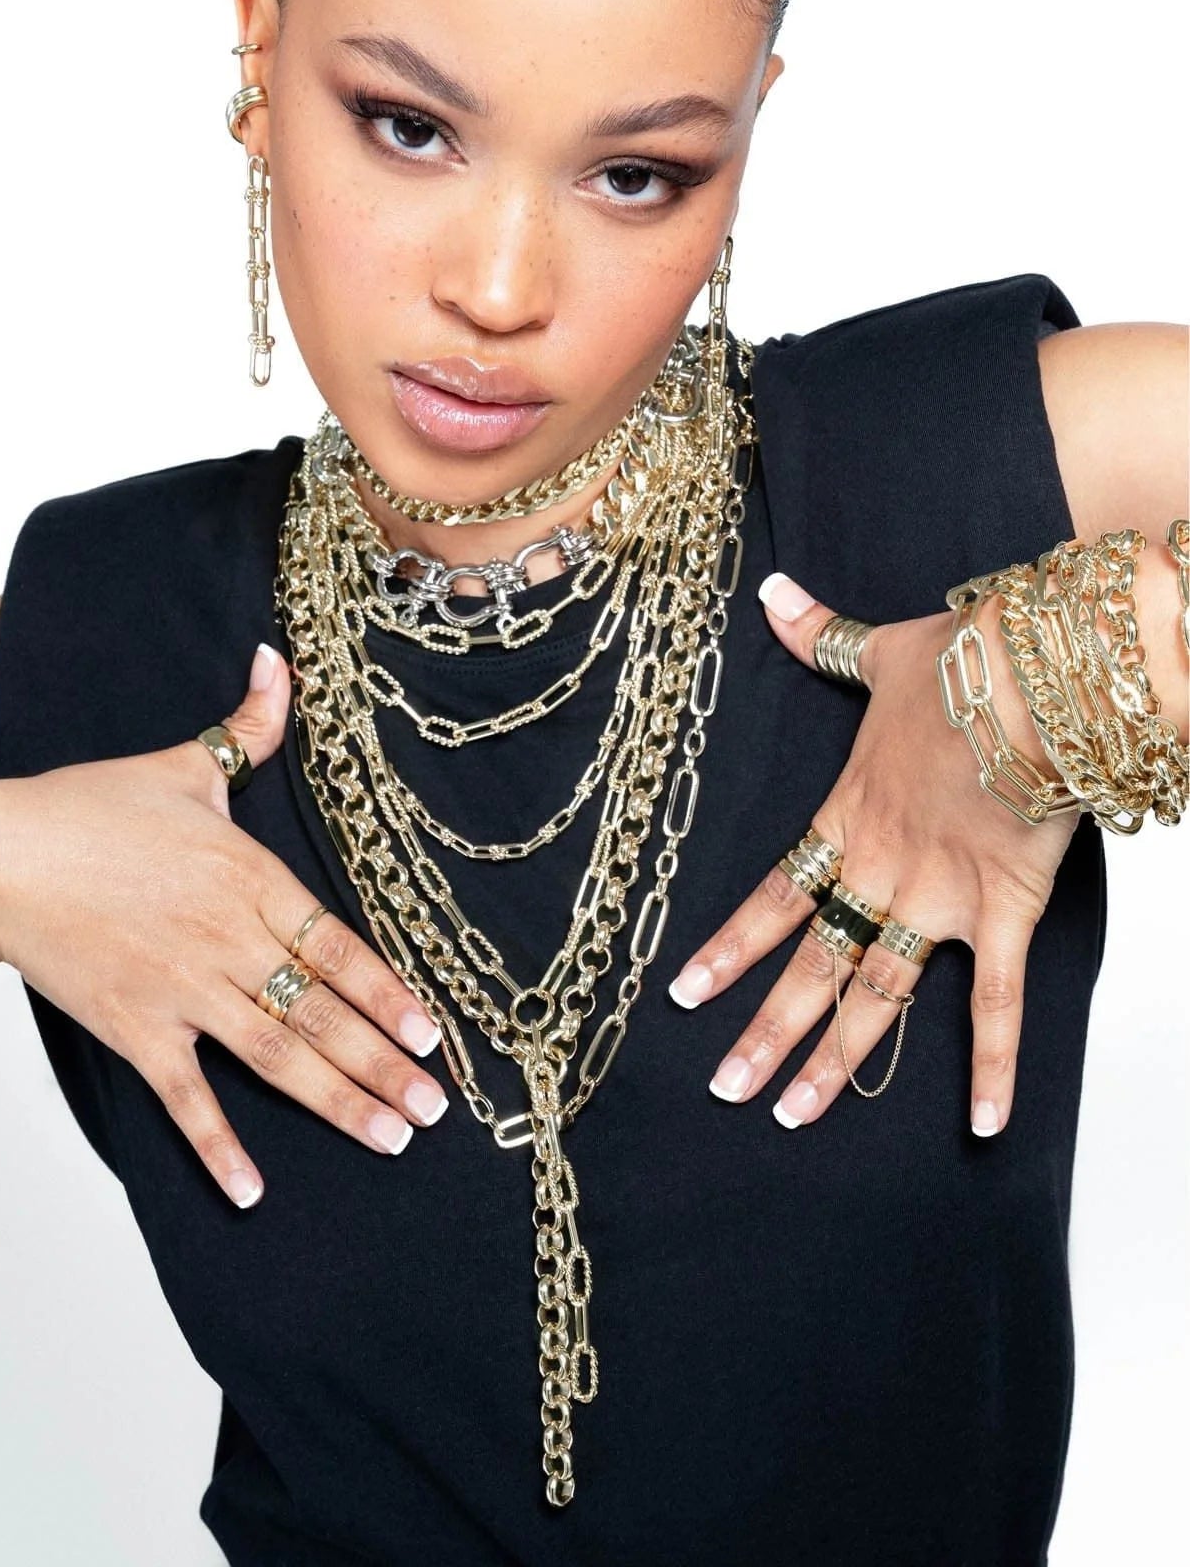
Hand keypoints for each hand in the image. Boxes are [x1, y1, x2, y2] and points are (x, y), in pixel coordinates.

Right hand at [0, 643, 447, 1205]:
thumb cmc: (89, 808)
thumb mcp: (184, 765)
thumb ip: (249, 727)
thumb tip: (280, 659)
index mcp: (249, 879)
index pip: (337, 945)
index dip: (390, 991)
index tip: (435, 1031)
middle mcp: (227, 941)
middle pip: (322, 1012)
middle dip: (386, 1064)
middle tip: (436, 1108)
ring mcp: (182, 992)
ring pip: (276, 1057)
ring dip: (337, 1101)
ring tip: (391, 1137)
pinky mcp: (135, 1030)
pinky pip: (185, 1100)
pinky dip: (218, 1147)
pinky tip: (252, 1190)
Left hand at [665, 573, 1079, 1134]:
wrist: (1033, 679)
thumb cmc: (960, 664)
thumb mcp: (877, 650)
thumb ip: (819, 634)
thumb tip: (772, 592)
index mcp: (846, 819)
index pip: (772, 898)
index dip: (728, 951)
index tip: (685, 996)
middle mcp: (880, 871)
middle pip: (812, 967)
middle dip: (766, 1032)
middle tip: (727, 1090)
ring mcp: (939, 900)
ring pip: (878, 997)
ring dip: (838, 1061)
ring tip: (797, 1113)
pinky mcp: (1005, 913)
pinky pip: (996, 1005)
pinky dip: (992, 1067)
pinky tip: (983, 1125)